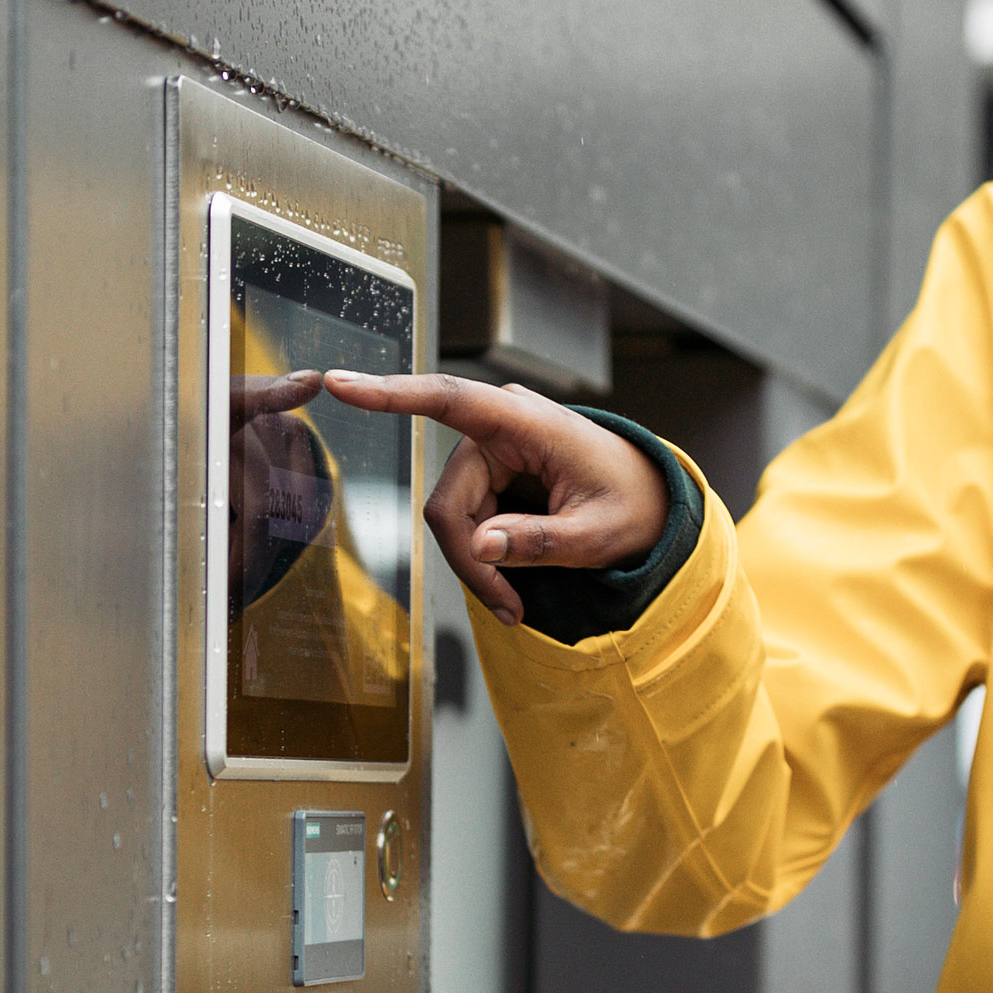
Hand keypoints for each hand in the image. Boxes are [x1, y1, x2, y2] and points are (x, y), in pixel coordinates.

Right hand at [302, 370, 668, 619]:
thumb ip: (541, 541)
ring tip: (518, 604)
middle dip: (472, 562)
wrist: (653, 503)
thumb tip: (481, 545)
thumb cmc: (635, 506)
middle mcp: (499, 428)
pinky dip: (486, 560)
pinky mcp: (490, 477)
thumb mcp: (599, 535)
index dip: (390, 394)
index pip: (447, 400)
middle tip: (510, 610)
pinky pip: (467, 524)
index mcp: (525, 421)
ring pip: (452, 521)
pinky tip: (514, 585)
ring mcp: (491, 453)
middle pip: (448, 504)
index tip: (339, 383)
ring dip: (480, 567)